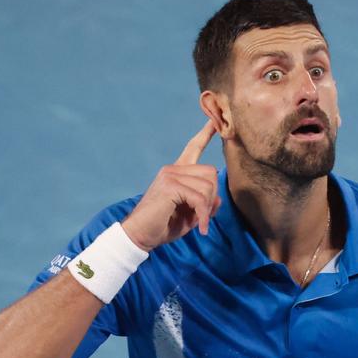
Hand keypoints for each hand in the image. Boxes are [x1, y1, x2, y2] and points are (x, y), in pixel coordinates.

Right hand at [121, 120, 221, 251]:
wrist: (139, 236)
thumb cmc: (163, 226)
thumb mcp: (190, 215)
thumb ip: (204, 204)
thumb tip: (218, 198)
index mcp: (176, 172)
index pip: (193, 148)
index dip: (205, 134)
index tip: (213, 121)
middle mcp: (172, 169)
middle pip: (210, 173)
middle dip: (212, 196)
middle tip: (204, 215)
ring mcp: (170, 175)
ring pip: (208, 186)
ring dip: (207, 208)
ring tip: (199, 223)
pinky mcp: (170, 186)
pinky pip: (200, 198)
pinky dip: (203, 215)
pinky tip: (200, 228)